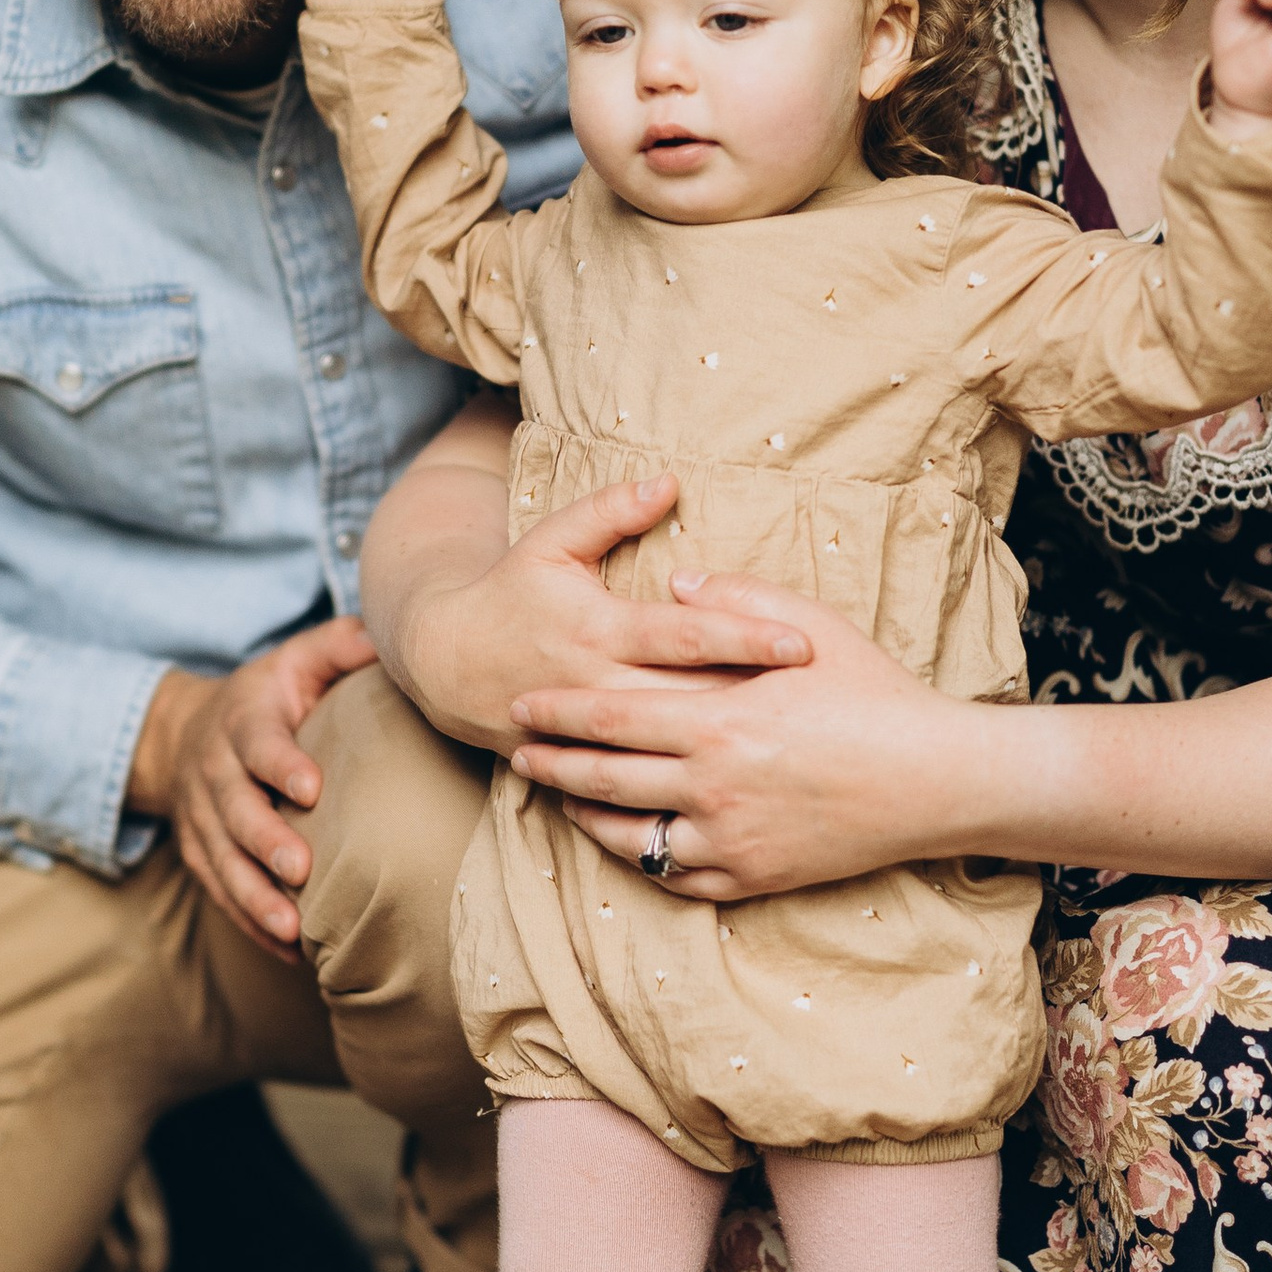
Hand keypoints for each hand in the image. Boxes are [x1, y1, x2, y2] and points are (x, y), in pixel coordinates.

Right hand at [130, 620, 381, 949]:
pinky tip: (286, 950)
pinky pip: (220, 891)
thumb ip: (338, 646)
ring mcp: (200, 818)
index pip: (256, 742)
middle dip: (264, 841)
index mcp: (241, 720)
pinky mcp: (198, 853)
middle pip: (234, 810)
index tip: (311, 789)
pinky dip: (249, 921)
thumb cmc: (265, 698)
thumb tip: (386, 637)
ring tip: (290, 928)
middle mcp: (213, 771)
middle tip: (299, 870)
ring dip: (253, 896)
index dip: (279, 764)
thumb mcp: (294, 659)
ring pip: (222, 860)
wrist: (182, 733)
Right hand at [391, 470, 814, 759]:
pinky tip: (738, 791)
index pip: (684, 635)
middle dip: (758, 701)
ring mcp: (590, 735)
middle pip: (690, 698)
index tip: (801, 643)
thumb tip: (669, 480)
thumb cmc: (512, 591)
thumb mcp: (551, 541)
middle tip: (826, 703)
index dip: (743, 636)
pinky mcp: (582, 766)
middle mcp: (597, 684)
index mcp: (598, 627)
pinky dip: (686, 788)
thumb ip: (609, 510)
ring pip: (671, 749)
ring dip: (731, 748)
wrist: (446, 664)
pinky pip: (639, 784)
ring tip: (799, 748)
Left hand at [508, 570, 995, 898]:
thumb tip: (674, 582)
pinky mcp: (753, 876)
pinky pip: (677, 875)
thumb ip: (735, 599)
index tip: (522, 704)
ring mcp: (731, 838)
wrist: (936, 779)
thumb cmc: (876, 694)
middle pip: (606, 778)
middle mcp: (713, 785)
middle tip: (518, 753)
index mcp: (719, 720)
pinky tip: (625, 841)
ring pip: (630, 836)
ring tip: (561, 799)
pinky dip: (641, 859)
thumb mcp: (810, 627)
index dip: (559, 712)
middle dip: (554, 764)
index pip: (612, 716)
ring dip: (586, 817)